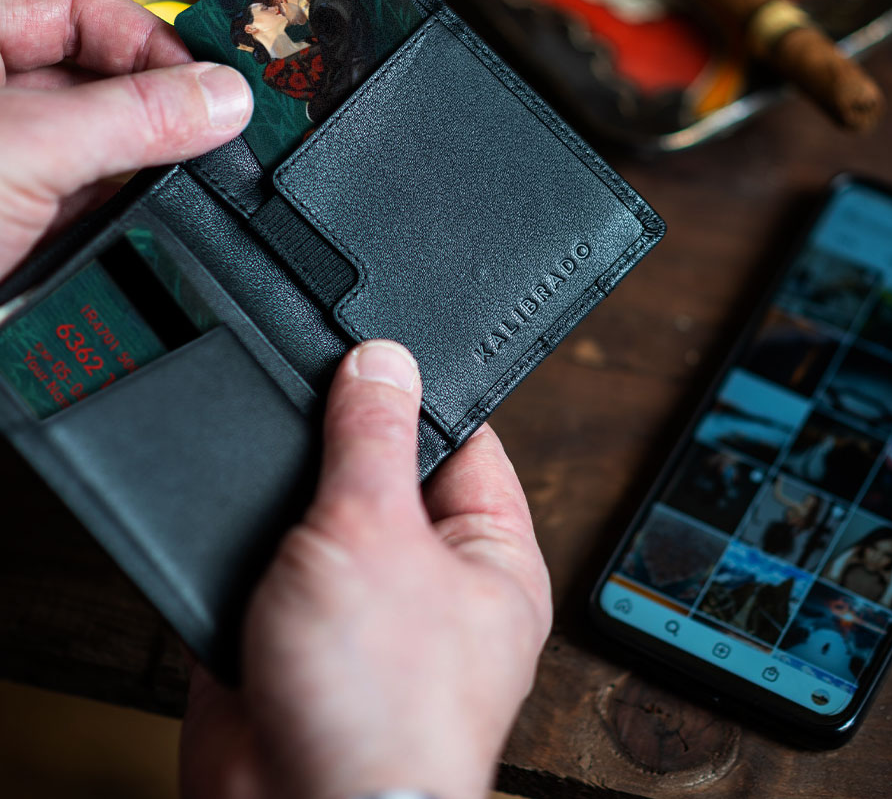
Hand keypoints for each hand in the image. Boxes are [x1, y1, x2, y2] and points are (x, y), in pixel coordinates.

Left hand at [0, 0, 252, 281]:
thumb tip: (220, 99)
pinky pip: (106, 199)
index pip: (78, 10)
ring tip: (193, 173)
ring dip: (155, 161)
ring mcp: (19, 162)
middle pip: (104, 77)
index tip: (207, 83)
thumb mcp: (26, 149)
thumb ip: (132, 118)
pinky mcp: (37, 220)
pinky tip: (161, 211)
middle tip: (216, 128)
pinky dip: (141, 206)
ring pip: (112, 143)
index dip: (148, 39)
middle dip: (162, 103)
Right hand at [180, 340, 552, 798]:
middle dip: (342, 437)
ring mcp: (359, 598)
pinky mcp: (294, 622)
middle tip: (307, 398)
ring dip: (290, 488)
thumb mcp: (378, 534)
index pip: (464, 440)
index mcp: (486, 551)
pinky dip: (251, 531)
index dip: (420, 391)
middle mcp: (428, 573)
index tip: (376, 352)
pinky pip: (274, 552)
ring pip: (322, 508)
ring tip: (271, 467)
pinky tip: (236, 512)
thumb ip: (374, 440)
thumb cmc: (381, 709)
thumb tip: (384, 363)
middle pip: (386, 467)